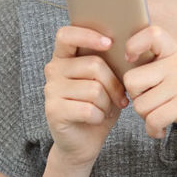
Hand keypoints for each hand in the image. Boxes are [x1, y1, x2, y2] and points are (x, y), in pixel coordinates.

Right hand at [43, 26, 129, 167]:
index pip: (66, 35)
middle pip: (94, 65)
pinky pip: (88, 109)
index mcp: (65, 57)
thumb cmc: (100, 105)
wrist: (84, 141)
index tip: (110, 43)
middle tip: (120, 97)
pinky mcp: (53, 111)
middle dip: (114, 84)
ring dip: (107, 103)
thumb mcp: (108, 80)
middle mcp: (53, 70)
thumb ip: (110, 62)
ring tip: (104, 108)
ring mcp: (50, 90)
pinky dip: (99, 116)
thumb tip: (126, 46)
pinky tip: (95, 119)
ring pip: (94, 89)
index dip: (88, 35)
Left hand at [122, 25, 176, 155]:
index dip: (134, 44)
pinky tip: (163, 130)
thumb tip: (121, 62)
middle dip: (136, 98)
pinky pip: (152, 120)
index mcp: (176, 54)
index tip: (131, 59)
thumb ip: (154, 68)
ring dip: (147, 118)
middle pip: (131, 80)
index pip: (152, 33)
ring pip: (140, 105)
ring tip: (163, 115)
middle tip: (154, 103)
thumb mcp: (176, 77)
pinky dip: (154, 130)